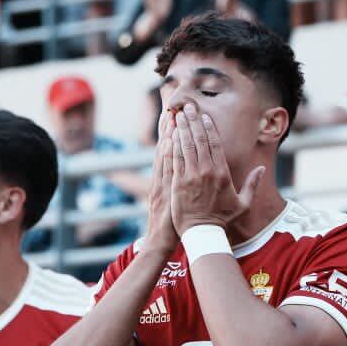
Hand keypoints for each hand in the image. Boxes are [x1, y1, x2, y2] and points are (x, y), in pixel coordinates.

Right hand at [144, 111, 178, 252]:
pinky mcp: (164, 192)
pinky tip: (168, 140)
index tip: (173, 114)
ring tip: (170, 115)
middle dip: (170, 126)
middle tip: (173, 105)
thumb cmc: (170, 223)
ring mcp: (162, 183)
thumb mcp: (171, 201)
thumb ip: (175, 185)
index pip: (169, 149)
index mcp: (167, 178)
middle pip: (166, 146)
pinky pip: (166, 170)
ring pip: (164, 154)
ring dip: (167, 134)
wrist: (161, 240)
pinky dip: (166, 154)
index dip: (170, 132)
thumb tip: (185, 172)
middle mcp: (163, 177)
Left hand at [169, 103, 263, 234]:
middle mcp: (206, 171)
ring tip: (178, 115)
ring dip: (182, 128)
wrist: (203, 233)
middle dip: (193, 121)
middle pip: (199, 140)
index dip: (209, 127)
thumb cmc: (223, 219)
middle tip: (188, 107)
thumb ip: (252, 184)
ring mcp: (190, 176)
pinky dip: (173, 144)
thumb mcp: (243, 203)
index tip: (204, 116)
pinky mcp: (177, 182)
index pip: (215, 144)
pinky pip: (175, 158)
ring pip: (185, 146)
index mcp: (222, 173)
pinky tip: (171, 133)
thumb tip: (260, 168)